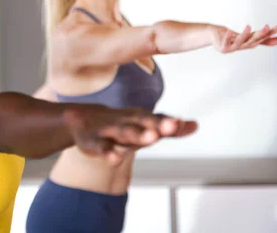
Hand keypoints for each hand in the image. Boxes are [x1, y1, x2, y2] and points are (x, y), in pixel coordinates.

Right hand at [64, 107, 196, 165]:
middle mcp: (127, 121)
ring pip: (125, 133)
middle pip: (144, 123)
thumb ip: (168, 127)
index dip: (170, 122)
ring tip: (151, 138)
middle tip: (172, 125)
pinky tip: (116, 159)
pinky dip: (109, 153)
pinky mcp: (95, 142)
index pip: (158, 119)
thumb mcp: (143, 124)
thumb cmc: (119, 123)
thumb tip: (195, 125)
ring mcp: (110, 131)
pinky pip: (102, 147)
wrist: (81, 118)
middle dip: (158, 124)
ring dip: (138, 134)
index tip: (185, 124)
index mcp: (139, 117)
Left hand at [209, 24, 276, 53]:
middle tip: (267, 26)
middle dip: (260, 34)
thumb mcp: (250, 37)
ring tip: (248, 26)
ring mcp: (232, 47)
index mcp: (249, 43)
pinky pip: (225, 41)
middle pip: (252, 41)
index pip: (261, 38)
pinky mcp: (222, 47)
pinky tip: (229, 31)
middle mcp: (242, 46)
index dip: (269, 33)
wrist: (215, 38)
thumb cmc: (234, 37)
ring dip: (244, 34)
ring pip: (240, 41)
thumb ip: (265, 39)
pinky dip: (227, 37)